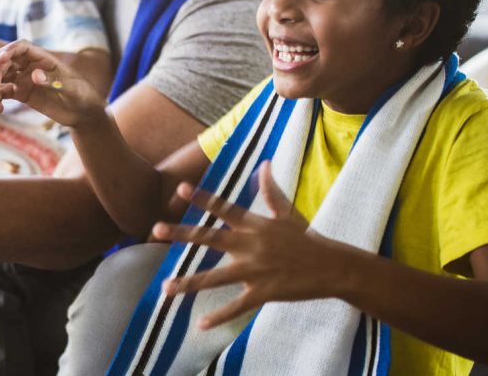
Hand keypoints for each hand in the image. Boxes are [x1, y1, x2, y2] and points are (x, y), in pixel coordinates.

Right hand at [0, 40, 105, 127]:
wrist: (83, 113)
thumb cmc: (82, 96)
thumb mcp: (72, 89)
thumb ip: (54, 82)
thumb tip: (34, 75)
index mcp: (44, 59)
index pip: (22, 48)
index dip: (9, 51)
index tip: (0, 60)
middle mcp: (31, 66)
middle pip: (7, 62)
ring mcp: (25, 80)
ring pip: (2, 77)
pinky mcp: (22, 94)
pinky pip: (4, 93)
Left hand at [150, 161, 353, 328]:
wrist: (332, 266)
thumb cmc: (307, 238)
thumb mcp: (287, 213)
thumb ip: (270, 190)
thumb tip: (264, 163)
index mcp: (255, 225)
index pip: (224, 208)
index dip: (202, 199)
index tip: (180, 189)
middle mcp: (251, 245)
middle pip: (210, 238)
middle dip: (182, 234)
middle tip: (155, 230)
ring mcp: (256, 270)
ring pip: (215, 277)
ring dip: (189, 283)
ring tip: (165, 288)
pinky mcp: (264, 292)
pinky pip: (237, 306)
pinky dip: (219, 316)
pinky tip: (200, 324)